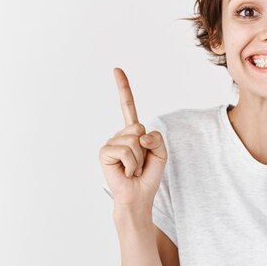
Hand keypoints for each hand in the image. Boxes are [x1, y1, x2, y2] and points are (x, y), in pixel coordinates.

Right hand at [98, 68, 167, 209]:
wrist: (138, 196)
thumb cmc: (148, 176)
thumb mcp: (161, 153)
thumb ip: (157, 138)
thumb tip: (140, 135)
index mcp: (133, 132)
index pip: (127, 106)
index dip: (123, 88)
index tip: (116, 70)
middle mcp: (120, 134)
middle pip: (138, 127)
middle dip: (146, 148)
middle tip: (140, 163)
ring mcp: (111, 142)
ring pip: (133, 140)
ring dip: (139, 159)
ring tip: (133, 169)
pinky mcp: (105, 152)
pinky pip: (125, 150)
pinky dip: (131, 164)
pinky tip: (126, 172)